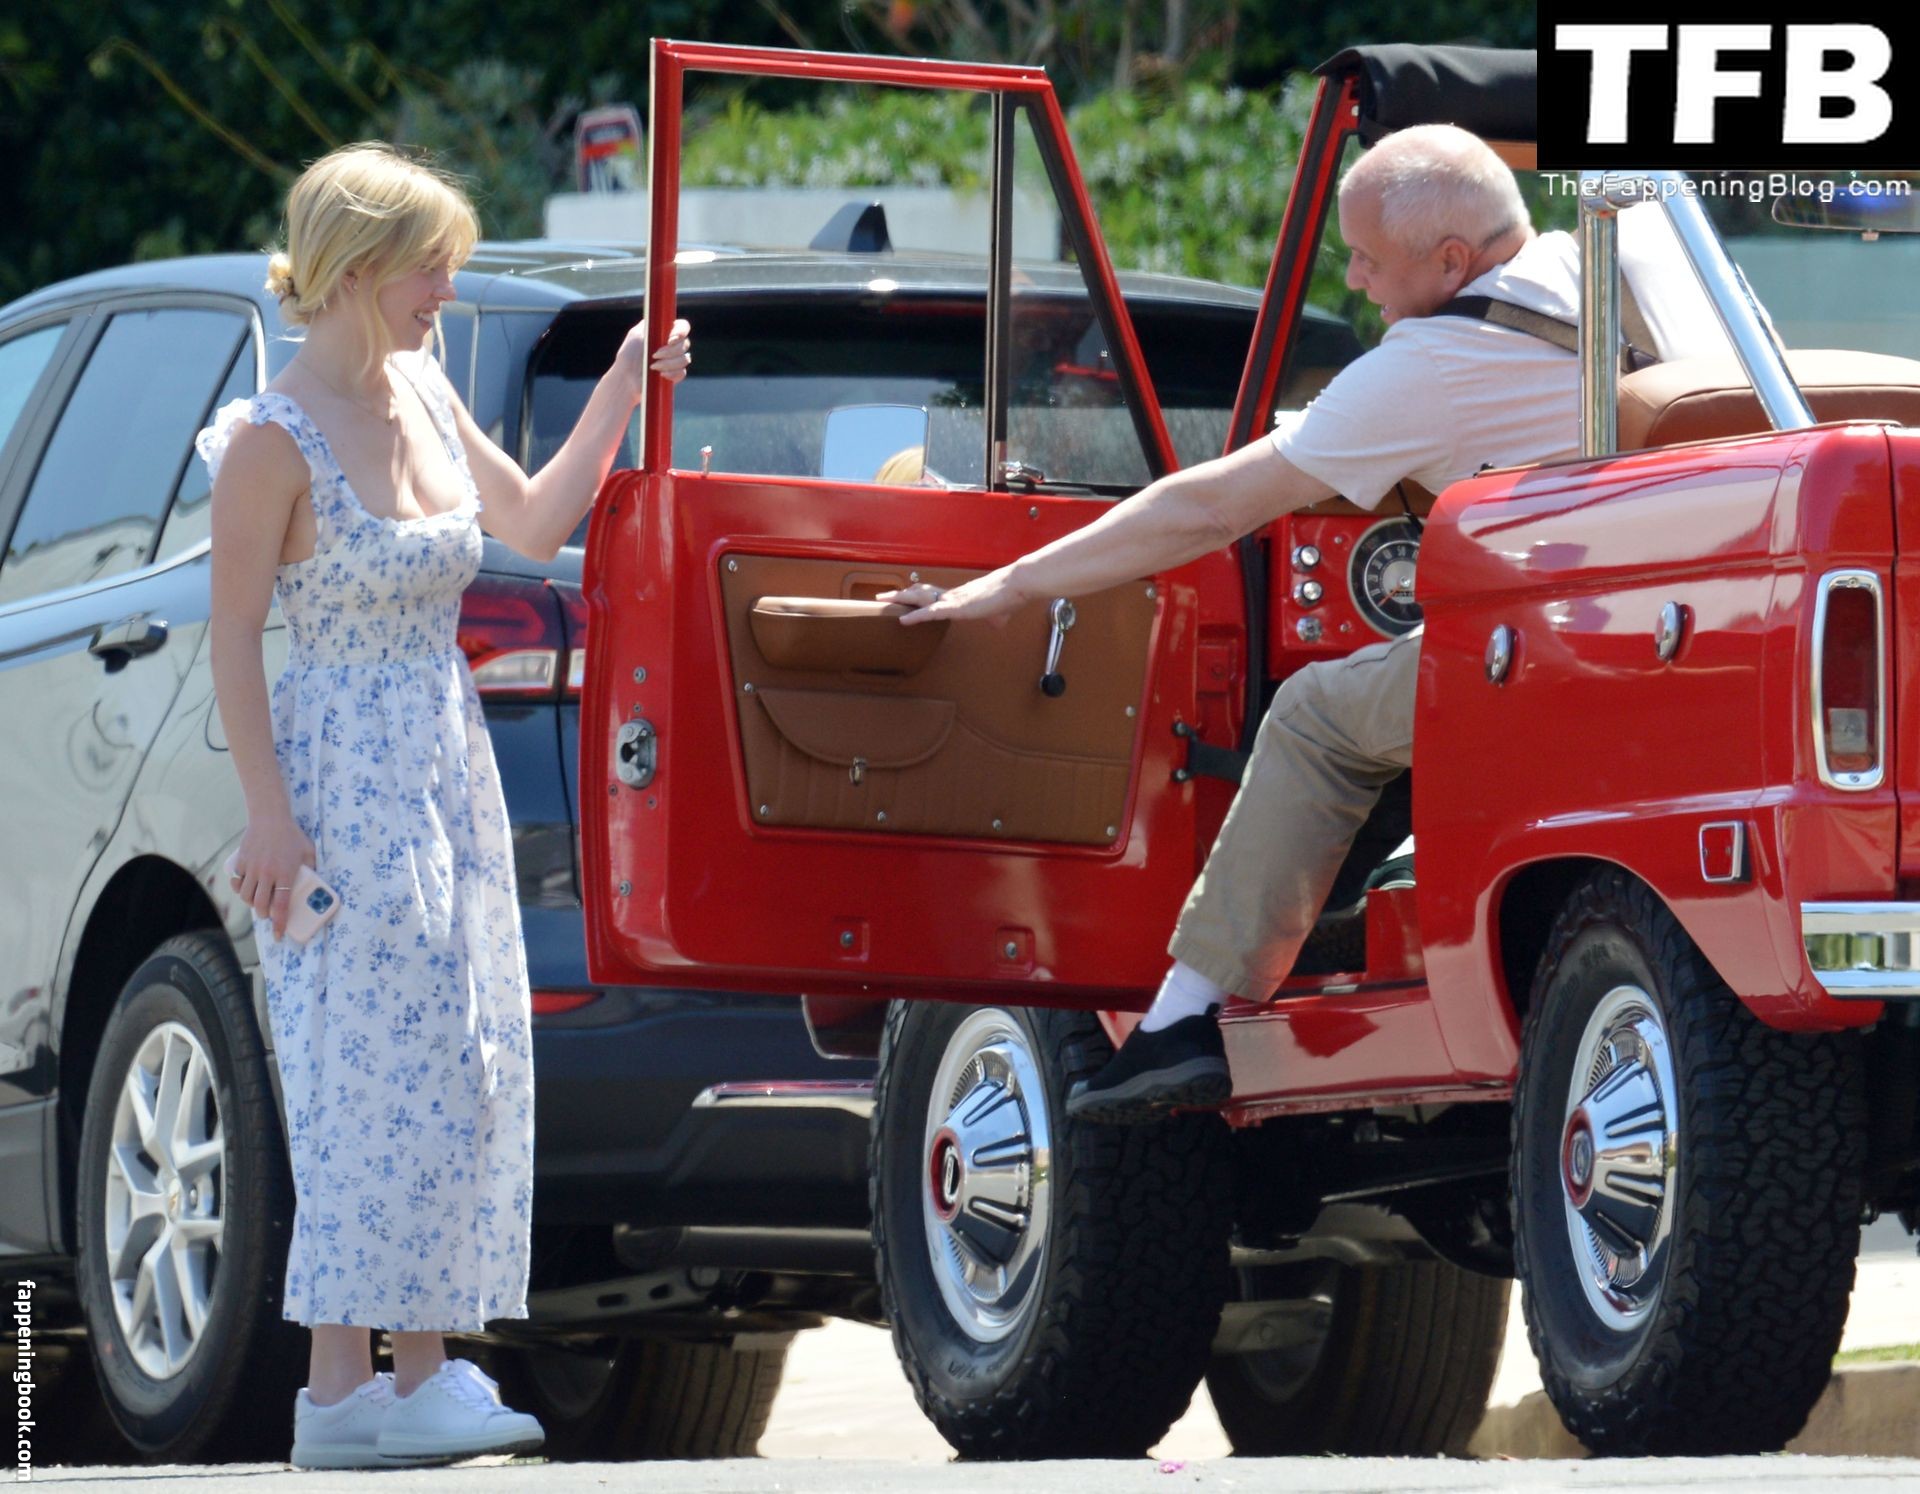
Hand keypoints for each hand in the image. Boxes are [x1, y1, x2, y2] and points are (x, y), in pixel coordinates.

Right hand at [228, 816, 317, 940]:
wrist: (269, 817)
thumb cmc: (291, 835)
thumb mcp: (308, 850)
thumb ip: (312, 867)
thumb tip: (317, 882)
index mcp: (285, 873)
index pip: (282, 905)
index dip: (280, 923)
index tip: (279, 935)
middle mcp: (267, 873)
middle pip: (261, 905)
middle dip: (264, 915)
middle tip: (268, 914)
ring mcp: (252, 868)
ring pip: (247, 896)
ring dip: (252, 904)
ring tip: (258, 902)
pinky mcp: (241, 862)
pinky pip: (237, 883)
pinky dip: (240, 890)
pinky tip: (245, 889)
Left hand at [614, 317, 691, 391]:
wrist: (626, 378)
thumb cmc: (629, 355)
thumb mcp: (637, 334)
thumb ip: (652, 325)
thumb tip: (667, 319)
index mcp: (665, 331)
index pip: (683, 326)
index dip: (681, 332)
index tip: (670, 340)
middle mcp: (672, 344)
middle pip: (686, 343)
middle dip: (670, 351)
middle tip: (654, 355)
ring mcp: (675, 359)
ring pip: (685, 359)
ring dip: (668, 363)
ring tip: (653, 366)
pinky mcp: (675, 374)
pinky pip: (682, 372)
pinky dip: (672, 374)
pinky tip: (660, 375)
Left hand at [876, 570, 1026, 626]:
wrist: (1017, 586)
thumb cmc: (1011, 596)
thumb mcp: (1000, 612)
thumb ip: (996, 618)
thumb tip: (999, 623)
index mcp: (961, 595)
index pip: (933, 594)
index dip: (917, 595)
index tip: (904, 596)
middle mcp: (953, 594)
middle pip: (920, 591)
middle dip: (900, 594)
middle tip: (882, 596)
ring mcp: (953, 600)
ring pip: (920, 597)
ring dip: (900, 599)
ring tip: (882, 601)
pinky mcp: (957, 608)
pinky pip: (931, 612)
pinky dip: (915, 617)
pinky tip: (902, 620)